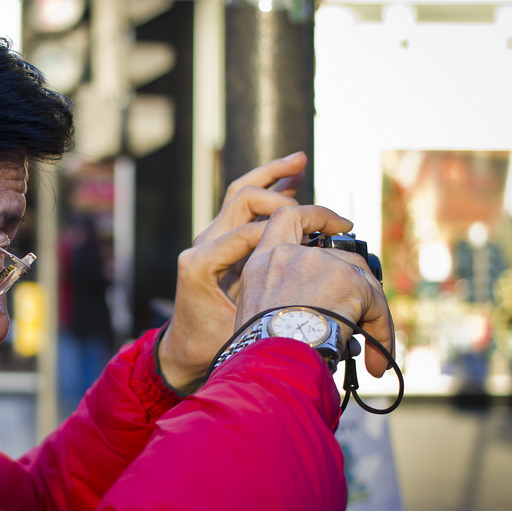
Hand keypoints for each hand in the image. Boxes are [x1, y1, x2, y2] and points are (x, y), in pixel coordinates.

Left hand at [158, 152, 352, 390]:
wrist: (185, 349)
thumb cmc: (210, 343)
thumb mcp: (240, 326)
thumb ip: (263, 298)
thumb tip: (305, 273)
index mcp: (200, 262)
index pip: (251, 230)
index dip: (291, 230)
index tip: (327, 238)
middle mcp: (201, 244)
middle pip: (243, 199)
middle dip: (283, 197)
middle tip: (319, 213)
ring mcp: (208, 239)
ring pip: (239, 193)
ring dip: (269, 175)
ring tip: (298, 161)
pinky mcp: (218, 241)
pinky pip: (241, 206)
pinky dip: (265, 189)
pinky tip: (292, 178)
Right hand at [235, 206, 395, 377]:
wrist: (271, 361)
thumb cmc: (261, 351)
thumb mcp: (259, 314)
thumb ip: (282, 298)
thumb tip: (315, 312)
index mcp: (262, 262)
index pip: (287, 218)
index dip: (318, 216)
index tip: (342, 225)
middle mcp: (288, 255)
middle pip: (337, 256)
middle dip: (354, 285)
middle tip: (360, 317)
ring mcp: (318, 263)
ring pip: (360, 279)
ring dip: (368, 312)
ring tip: (369, 348)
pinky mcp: (346, 278)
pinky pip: (376, 302)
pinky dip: (381, 328)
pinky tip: (376, 358)